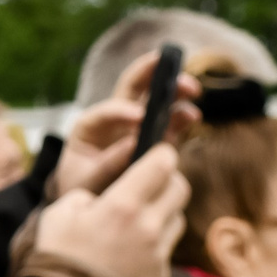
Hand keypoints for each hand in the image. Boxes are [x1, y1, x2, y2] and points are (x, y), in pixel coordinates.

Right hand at [34, 142, 188, 276]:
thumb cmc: (58, 259)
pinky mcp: (161, 275)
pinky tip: (132, 252)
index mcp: (123, 204)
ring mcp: (159, 252)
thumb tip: (98, 198)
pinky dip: (156, 244)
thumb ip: (84, 196)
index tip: (153, 154)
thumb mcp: (57, 214)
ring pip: (178, 217)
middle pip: (180, 187)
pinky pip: (167, 249)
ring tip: (139, 220)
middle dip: (168, 180)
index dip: (161, 153)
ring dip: (165, 212)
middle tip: (150, 184)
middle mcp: (149, 226)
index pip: (163, 162)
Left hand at [50, 49, 200, 198]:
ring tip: (192, 89)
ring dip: (174, 90)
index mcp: (89, 128)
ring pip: (155, 101)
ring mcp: (136, 129)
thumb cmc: (83, 193)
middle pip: (132, 88)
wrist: (90, 211)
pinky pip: (170, 124)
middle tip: (173, 66)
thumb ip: (108, 166)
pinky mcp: (154, 142)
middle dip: (153, 73)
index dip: (121, 111)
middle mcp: (113, 121)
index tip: (139, 117)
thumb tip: (134, 145)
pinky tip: (193, 115)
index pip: (104, 112)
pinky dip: (182, 117)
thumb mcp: (87, 183)